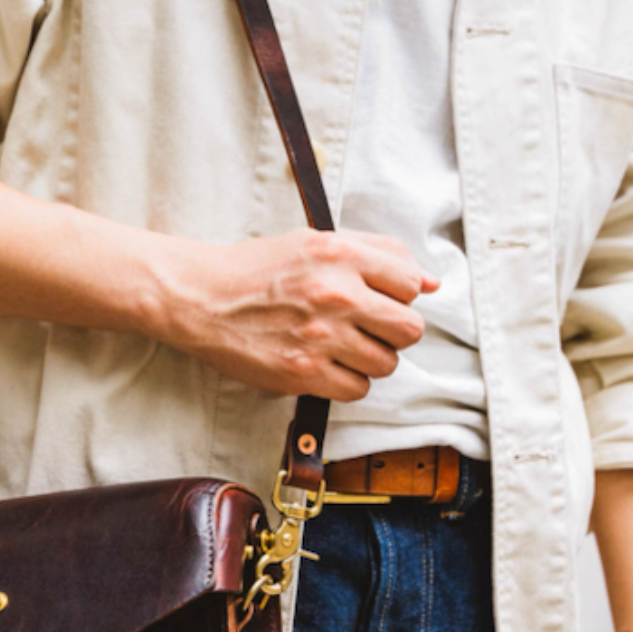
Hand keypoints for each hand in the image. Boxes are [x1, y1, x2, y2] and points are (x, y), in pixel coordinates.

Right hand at [154, 227, 438, 400]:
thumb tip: (431, 282)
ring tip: (340, 347)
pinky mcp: (302, 372)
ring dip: (369, 359)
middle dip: (392, 332)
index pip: (410, 284)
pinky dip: (346, 381)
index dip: (398, 296)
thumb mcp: (316, 242)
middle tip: (364, 328)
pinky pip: (357, 389)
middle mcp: (335, 293)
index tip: (377, 300)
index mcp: (340, 254)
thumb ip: (378, 254)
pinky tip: (325, 365)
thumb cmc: (258, 270)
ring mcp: (319, 336)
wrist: (202, 298)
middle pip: (409, 329)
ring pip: (386, 363)